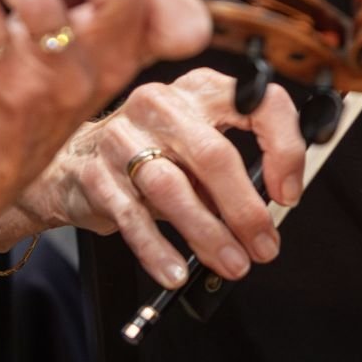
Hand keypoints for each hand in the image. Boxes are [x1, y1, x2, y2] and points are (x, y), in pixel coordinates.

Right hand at [8, 63, 309, 293]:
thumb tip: (271, 209)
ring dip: (208, 234)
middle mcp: (161, 104)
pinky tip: (176, 272)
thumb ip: (232, 168)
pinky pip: (131, 216)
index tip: (288, 192)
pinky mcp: (95, 173)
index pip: (257, 102)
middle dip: (245, 209)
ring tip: (233, 263)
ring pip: (173, 188)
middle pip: (214, 154)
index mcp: (200, 89)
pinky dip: (157, 249)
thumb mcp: (197, 145)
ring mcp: (123, 136)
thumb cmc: (150, 154)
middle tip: (264, 246)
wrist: (73, 162)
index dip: (283, 148)